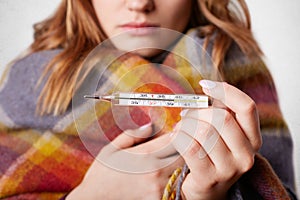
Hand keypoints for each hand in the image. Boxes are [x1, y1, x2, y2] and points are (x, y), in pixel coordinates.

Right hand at [67, 123, 182, 199]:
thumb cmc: (102, 174)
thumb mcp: (112, 149)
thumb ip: (133, 135)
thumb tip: (151, 126)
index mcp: (144, 155)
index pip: (173, 139)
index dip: (177, 133)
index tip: (176, 131)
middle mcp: (155, 172)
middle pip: (183, 154)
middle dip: (182, 147)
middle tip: (176, 144)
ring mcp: (159, 188)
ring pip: (182, 169)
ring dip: (180, 162)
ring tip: (171, 158)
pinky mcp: (159, 199)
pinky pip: (175, 184)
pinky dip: (174, 177)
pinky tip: (166, 173)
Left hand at [171, 80, 261, 199]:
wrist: (206, 190)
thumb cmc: (211, 155)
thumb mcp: (223, 134)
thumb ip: (221, 113)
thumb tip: (208, 87)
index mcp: (252, 139)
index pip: (247, 107)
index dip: (225, 91)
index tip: (205, 85)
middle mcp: (246, 155)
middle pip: (222, 117)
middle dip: (199, 111)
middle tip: (186, 113)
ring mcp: (229, 169)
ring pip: (204, 131)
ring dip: (186, 125)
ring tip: (180, 127)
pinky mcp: (209, 178)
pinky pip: (189, 146)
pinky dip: (178, 137)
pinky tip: (175, 137)